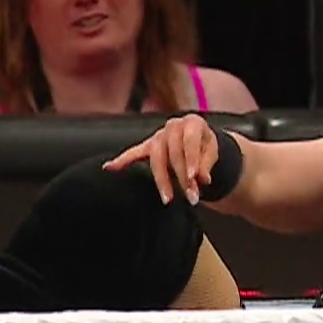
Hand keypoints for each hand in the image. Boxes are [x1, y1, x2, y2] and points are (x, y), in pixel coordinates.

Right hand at [102, 113, 220, 204]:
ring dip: (162, 179)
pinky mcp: (147, 146)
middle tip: (191, 196)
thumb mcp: (213, 153)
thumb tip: (202, 179)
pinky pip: (133, 152)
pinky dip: (122, 160)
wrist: (200, 143)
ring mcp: (158, 136)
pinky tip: (109, 167)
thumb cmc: (206, 147)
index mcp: (192, 123)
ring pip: (155, 156)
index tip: (195, 178)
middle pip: (173, 151)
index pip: (190, 140)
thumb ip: (207, 164)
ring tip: (168, 199)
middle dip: (181, 175)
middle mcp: (173, 126)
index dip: (192, 159)